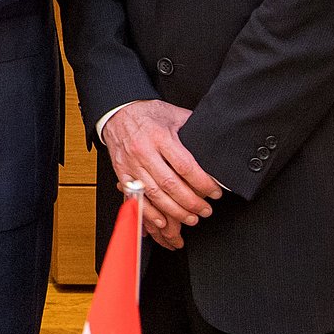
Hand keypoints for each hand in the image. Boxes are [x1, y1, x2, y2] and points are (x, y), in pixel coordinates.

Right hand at [98, 99, 221, 239]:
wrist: (117, 112)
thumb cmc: (147, 114)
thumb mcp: (173, 114)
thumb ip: (193, 128)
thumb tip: (217, 142)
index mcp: (159, 136)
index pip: (185, 166)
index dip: (203, 183)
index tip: (215, 192)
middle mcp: (144, 151)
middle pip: (170, 184)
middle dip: (192, 202)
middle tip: (206, 210)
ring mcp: (131, 164)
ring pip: (155, 194)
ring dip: (175, 211)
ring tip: (191, 218)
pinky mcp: (122, 173)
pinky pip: (135, 197)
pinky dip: (149, 212)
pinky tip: (162, 221)